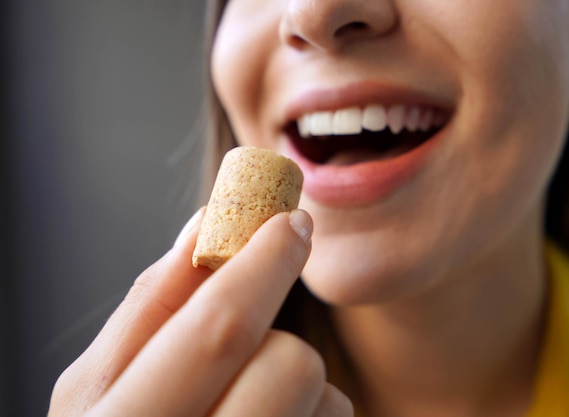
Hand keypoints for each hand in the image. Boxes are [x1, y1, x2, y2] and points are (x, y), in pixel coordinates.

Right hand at [48, 209, 352, 416]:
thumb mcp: (102, 382)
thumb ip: (151, 305)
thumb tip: (206, 222)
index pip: (221, 332)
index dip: (265, 266)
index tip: (292, 222)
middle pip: (291, 364)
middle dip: (278, 341)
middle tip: (256, 347)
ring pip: (324, 397)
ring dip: (298, 387)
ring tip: (249, 406)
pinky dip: (309, 414)